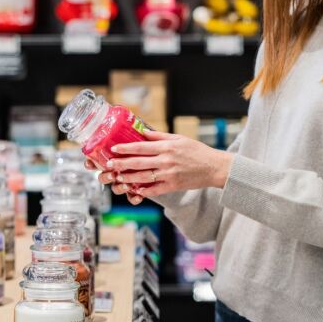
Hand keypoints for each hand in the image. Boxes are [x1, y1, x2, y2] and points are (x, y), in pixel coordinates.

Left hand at [89, 129, 233, 203]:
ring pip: (144, 177)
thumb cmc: (197, 151)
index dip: (126, 148)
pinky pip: (155, 190)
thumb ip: (159, 136)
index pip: (141, 147)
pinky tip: (135, 190)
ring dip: (128, 178)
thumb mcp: (179, 138)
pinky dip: (144, 191)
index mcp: (167, 147)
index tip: (114, 149)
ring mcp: (169, 174)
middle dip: (121, 164)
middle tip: (109, 165)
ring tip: (118, 177)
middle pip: (138, 163)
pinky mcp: (173, 186)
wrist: (213, 167)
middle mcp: (166, 160)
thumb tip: (142, 130)